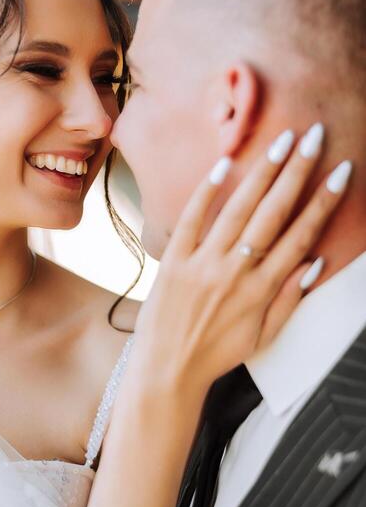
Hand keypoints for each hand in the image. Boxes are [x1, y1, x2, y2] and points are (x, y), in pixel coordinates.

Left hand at [134, 126, 350, 397]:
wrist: (167, 370)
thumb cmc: (217, 354)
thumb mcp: (264, 336)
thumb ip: (290, 300)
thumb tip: (316, 263)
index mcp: (262, 289)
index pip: (301, 236)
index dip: (323, 201)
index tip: (340, 171)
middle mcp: (235, 271)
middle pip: (273, 213)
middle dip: (297, 172)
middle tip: (314, 136)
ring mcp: (202, 264)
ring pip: (238, 210)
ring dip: (262, 172)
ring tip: (281, 141)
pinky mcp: (173, 261)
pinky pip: (190, 220)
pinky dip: (206, 192)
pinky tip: (225, 164)